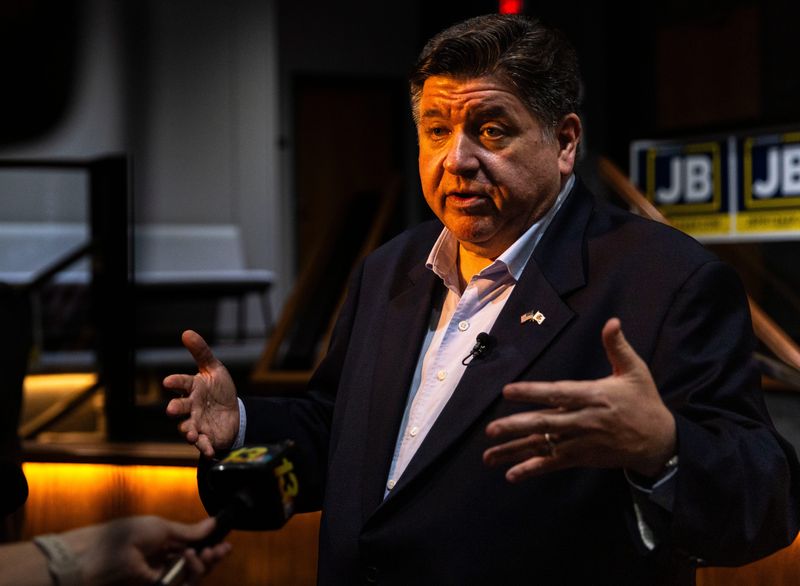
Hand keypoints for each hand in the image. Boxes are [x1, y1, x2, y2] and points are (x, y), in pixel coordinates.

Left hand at [60, 515, 231, 585]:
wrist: (98, 557)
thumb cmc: (125, 536)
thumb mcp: (161, 528)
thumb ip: (188, 531)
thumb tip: (213, 522)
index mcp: (165, 546)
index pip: (194, 548)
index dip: (210, 545)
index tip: (225, 539)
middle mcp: (166, 563)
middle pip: (198, 565)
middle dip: (213, 556)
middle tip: (222, 548)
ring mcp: (163, 579)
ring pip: (194, 578)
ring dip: (204, 565)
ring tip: (203, 552)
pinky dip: (193, 573)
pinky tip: (192, 557)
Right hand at [164, 330, 239, 457]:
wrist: (233, 414)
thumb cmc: (219, 390)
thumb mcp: (214, 369)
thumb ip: (201, 352)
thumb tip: (186, 332)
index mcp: (192, 388)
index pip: (182, 383)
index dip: (175, 382)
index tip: (169, 381)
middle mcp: (191, 407)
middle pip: (180, 408)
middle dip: (175, 408)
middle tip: (171, 409)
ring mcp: (197, 423)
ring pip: (187, 428)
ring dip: (188, 431)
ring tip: (190, 433)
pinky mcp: (206, 437)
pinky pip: (203, 444)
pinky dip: (205, 448)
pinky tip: (209, 450)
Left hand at [483, 318, 675, 481]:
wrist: (660, 441)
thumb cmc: (644, 401)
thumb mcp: (635, 371)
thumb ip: (618, 347)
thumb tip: (612, 321)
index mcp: (593, 396)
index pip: (558, 393)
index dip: (532, 392)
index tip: (508, 391)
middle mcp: (584, 420)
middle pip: (546, 423)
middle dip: (516, 427)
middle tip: (491, 430)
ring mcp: (582, 442)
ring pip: (544, 446)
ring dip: (515, 452)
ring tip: (488, 457)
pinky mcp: (582, 457)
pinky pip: (553, 464)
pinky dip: (532, 469)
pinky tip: (511, 475)